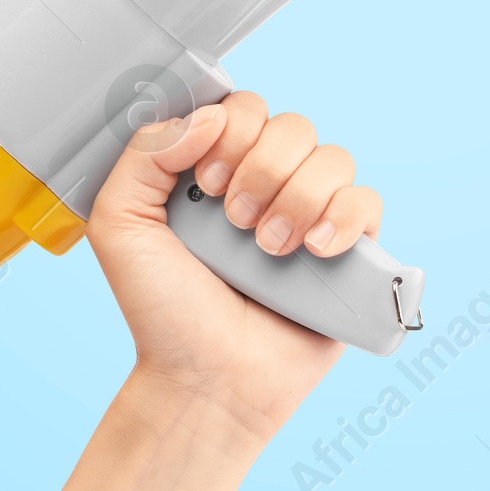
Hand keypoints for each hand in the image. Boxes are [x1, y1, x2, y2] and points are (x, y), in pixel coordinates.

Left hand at [87, 93, 382, 445]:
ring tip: (269, 249)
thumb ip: (145, 153)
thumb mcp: (121, 224)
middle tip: (234, 221)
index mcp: (218, 169)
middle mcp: (269, 185)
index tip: (204, 185)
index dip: (231, 134)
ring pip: (334, 158)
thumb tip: (210, 115)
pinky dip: (344, 219)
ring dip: (298, 197)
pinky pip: (368, 202)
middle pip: (293, 126)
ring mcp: (311, 216)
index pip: (245, 109)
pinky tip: (313, 251)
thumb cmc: (163, 312)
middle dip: (262, 170)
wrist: (204, 381)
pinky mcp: (349, 252)